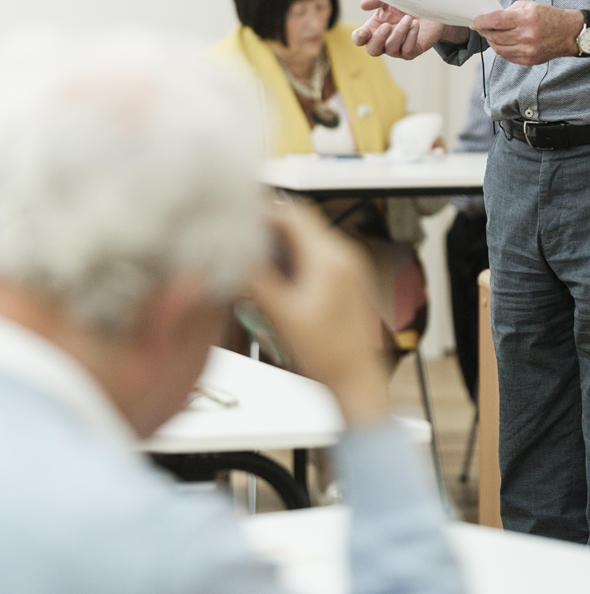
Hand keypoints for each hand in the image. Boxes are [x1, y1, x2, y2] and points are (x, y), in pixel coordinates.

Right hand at [245, 203, 388, 425]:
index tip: (239, 215)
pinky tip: (272, 274)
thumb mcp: (282, 316)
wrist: (356, 382)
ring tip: (250, 254)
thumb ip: (256, 282)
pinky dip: (292, 256)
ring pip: (307, 238)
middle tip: (239, 233)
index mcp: (331, 259)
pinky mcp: (345, 280)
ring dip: (279, 241)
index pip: (293, 214)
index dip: (263, 210)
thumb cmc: (328, 357)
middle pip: (301, 222)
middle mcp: (344, 255)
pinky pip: (315, 255)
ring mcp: (348, 267)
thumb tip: (230, 258)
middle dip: (269, 225)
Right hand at [351, 0, 465, 59]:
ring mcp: (398, 48)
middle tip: (387, 25)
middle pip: (372, 50)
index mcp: (374, 28)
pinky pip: (407, 49)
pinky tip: (415, 25)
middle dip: (378, 39)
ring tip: (408, 18)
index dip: (359, 37)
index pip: (360, 39)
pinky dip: (411, 36)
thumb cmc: (406, 3)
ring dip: (399, 33)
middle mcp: (384, 41)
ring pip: (391, 49)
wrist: (430, 8)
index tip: (365, 30)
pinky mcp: (412, 51)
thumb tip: (363, 5)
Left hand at [473, 1, 580, 65]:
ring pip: (499, 49)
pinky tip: (503, 43)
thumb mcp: (529, 6)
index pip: (495, 21)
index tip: (474, 22)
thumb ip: (509, 11)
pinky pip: (507, 56)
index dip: (481, 22)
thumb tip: (492, 19)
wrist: (568, 33)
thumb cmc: (549, 17)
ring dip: (492, 41)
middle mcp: (526, 36)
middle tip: (482, 28)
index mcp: (525, 19)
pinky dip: (501, 50)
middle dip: (485, 32)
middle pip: (495, 36)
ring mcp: (528, 50)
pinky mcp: (529, 60)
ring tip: (492, 35)